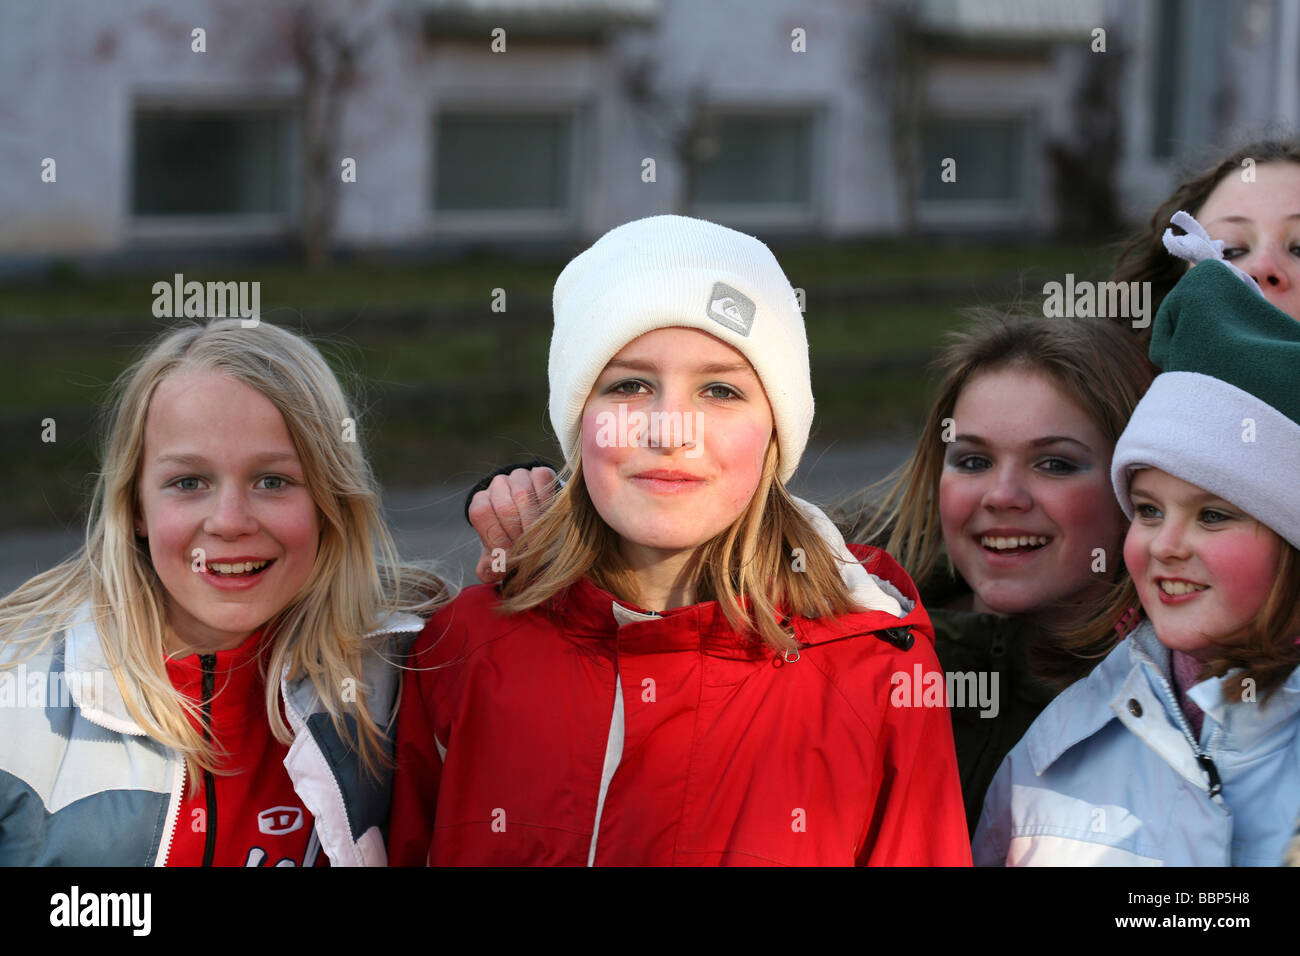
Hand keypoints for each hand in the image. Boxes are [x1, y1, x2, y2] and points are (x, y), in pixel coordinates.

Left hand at [469, 467, 557, 583]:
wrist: (540, 522)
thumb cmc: (515, 540)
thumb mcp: (501, 556)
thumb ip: (491, 568)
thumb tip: (491, 571)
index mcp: (481, 503)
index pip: (481, 512)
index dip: (496, 536)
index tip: (510, 556)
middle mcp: (496, 485)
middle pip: (503, 506)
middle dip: (518, 534)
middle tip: (529, 552)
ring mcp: (518, 476)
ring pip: (522, 494)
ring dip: (532, 522)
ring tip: (540, 540)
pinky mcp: (540, 472)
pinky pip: (541, 481)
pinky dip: (547, 502)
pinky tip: (551, 519)